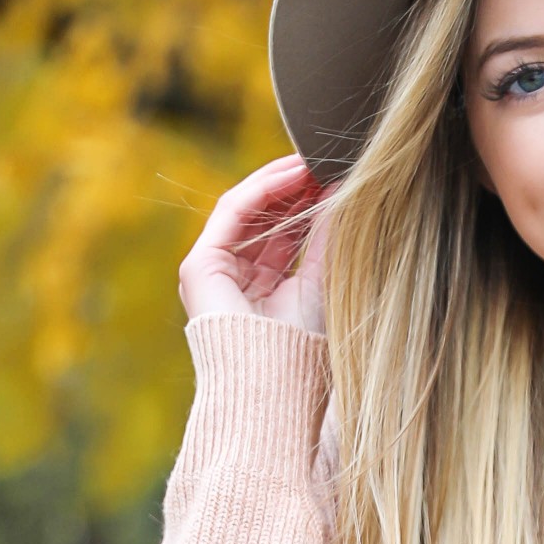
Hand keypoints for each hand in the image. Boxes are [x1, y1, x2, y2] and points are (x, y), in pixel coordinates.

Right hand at [180, 155, 331, 334]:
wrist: (273, 381)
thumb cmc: (299, 347)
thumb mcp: (319, 281)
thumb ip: (326, 239)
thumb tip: (344, 192)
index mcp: (260, 289)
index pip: (282, 235)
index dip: (307, 205)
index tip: (335, 180)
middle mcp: (233, 278)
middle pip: (264, 220)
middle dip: (295, 189)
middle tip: (328, 164)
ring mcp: (212, 269)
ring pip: (248, 209)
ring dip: (281, 182)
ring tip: (314, 162)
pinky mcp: (199, 263)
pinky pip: (233, 211)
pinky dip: (264, 188)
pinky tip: (294, 173)